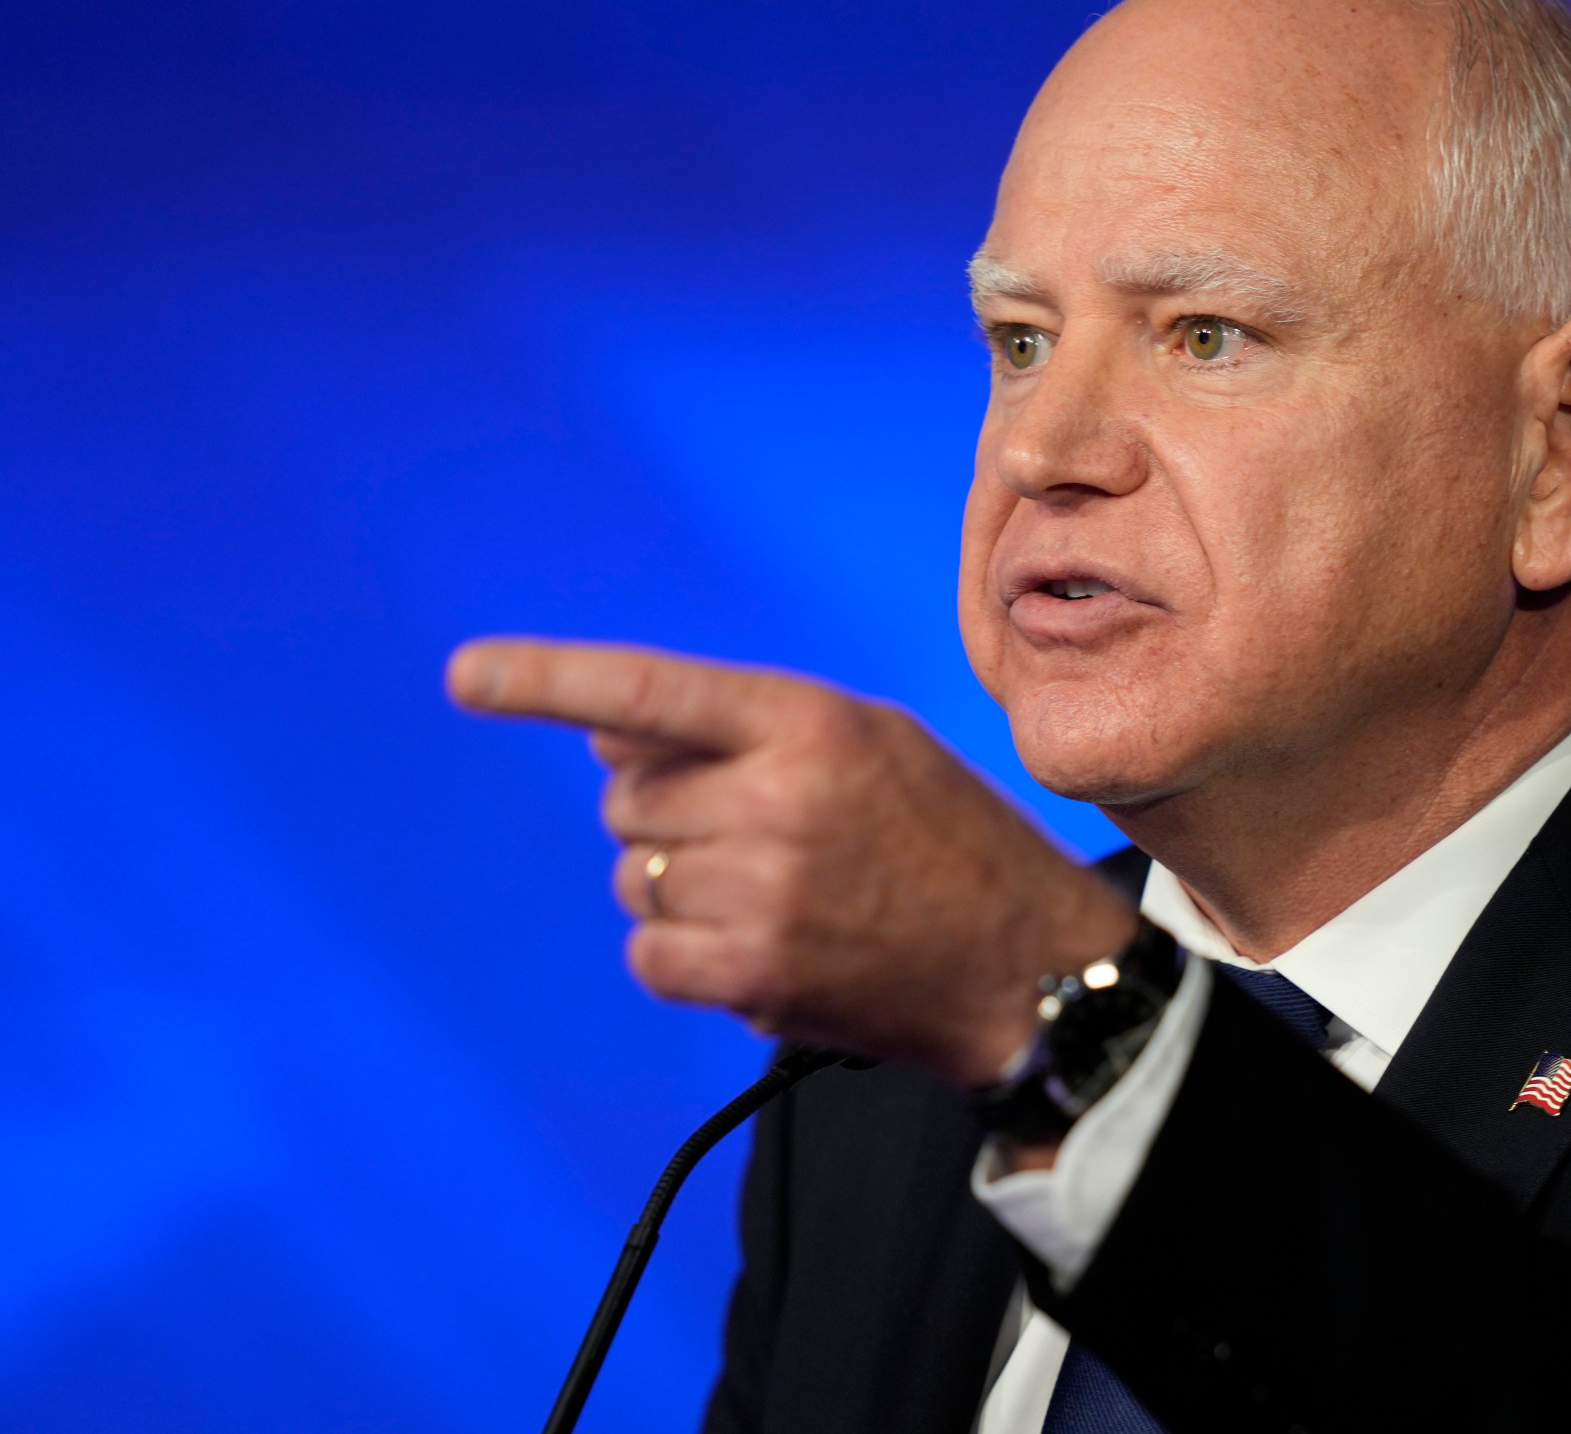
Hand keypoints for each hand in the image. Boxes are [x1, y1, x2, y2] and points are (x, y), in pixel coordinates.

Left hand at [445, 638, 1137, 1087]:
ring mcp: (761, 892)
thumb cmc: (948, 842)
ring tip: (779, 896)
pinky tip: (764, 948)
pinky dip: (686, 955)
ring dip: (682, 888)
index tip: (466, 675)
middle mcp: (778, 799)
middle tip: (758, 836)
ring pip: (636, 877)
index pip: (651, 691)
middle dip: (670, 814)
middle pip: (628, 798)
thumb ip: (743, 728)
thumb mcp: (871, 743)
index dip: (547, 680)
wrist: (1026, 967)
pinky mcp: (750, 975)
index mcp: (810, 723)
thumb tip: (605, 739)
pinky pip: (649, 953)